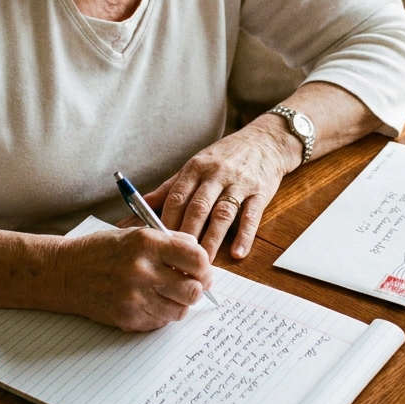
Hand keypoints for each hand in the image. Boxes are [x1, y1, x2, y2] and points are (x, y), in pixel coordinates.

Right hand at [49, 226, 211, 331]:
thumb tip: (201, 259)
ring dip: (179, 303)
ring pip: (180, 310)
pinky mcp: (128, 318)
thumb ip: (171, 242)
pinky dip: (161, 313)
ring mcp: (134, 297)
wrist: (65, 272)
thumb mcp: (136, 234)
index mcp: (147, 243)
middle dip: (197, 288)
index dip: (204, 266)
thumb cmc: (103, 251)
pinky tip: (148, 301)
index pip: (196, 258)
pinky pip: (161, 321)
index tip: (202, 270)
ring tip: (167, 293)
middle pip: (193, 289)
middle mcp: (142, 270)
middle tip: (191, 285)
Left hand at [150, 121, 296, 260]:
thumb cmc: (224, 157)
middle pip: (198, 207)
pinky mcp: (260, 192)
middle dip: (187, 235)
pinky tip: (238, 253)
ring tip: (204, 262)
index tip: (159, 246)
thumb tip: (140, 207)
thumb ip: (169, 188)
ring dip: (212, 239)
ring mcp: (239, 183)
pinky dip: (245, 235)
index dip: (167, 222)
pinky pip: (251, 216)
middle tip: (178, 260)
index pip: (177, 197)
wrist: (264, 141)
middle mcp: (216, 174)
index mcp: (195, 169)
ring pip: (223, 213)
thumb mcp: (195, 166)